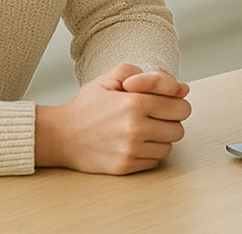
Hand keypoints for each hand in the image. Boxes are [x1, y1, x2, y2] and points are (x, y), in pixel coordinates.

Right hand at [35, 64, 192, 174]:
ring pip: (169, 147)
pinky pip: (154, 161)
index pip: (182, 107)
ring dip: (161, 138)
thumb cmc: (87, 105)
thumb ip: (149, 75)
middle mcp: (135, 128)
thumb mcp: (113, 77)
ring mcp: (130, 150)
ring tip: (144, 129)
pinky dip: (149, 153)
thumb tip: (181, 88)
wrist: (60, 135)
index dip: (176, 103)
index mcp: (136, 102)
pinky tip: (135, 143)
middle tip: (154, 116)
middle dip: (170, 121)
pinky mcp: (124, 166)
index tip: (165, 102)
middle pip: (178, 128)